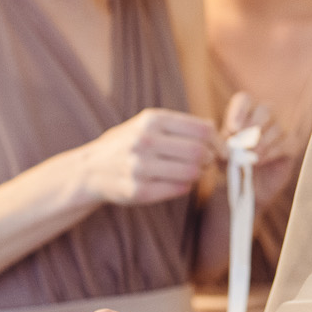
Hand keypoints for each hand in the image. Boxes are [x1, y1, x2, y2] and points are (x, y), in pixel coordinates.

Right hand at [83, 108, 217, 205]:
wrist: (92, 169)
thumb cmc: (128, 144)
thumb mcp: (148, 124)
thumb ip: (179, 125)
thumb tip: (214, 127)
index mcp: (151, 120)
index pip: (202, 129)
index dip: (217, 141)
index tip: (219, 149)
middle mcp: (144, 141)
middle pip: (200, 151)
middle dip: (211, 159)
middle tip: (208, 162)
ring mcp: (140, 167)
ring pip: (192, 172)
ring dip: (199, 174)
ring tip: (192, 172)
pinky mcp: (138, 191)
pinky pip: (179, 189)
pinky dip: (185, 186)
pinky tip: (178, 182)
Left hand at [222, 91, 295, 203]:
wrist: (250, 187)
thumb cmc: (234, 165)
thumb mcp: (221, 155)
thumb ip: (221, 145)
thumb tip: (228, 139)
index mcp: (245, 113)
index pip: (245, 100)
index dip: (239, 111)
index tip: (233, 129)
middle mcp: (266, 116)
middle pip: (265, 109)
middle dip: (253, 127)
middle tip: (242, 145)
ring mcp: (281, 129)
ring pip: (276, 128)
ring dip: (260, 144)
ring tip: (248, 159)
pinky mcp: (291, 145)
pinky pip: (285, 143)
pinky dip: (271, 152)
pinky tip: (260, 161)